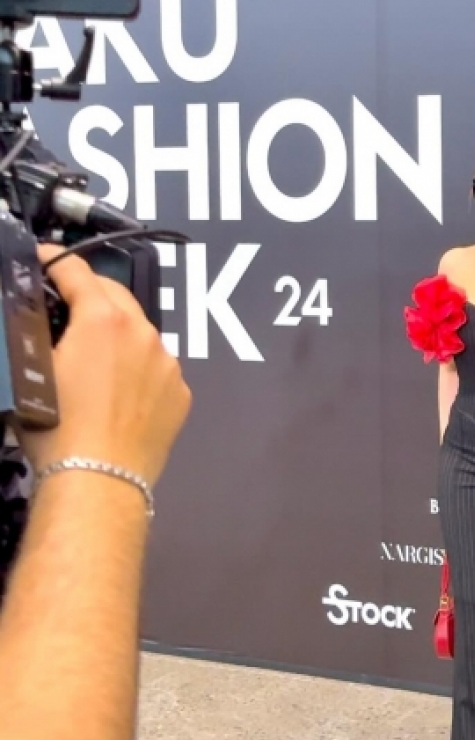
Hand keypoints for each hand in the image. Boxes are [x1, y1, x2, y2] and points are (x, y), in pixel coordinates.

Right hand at [19, 247, 191, 485]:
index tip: (44, 257)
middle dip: (90, 294)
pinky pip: (157, 369)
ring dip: (118, 334)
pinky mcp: (181, 395)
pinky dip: (139, 369)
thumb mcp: (30, 372)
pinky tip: (120, 393)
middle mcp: (144, 333)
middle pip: (115, 297)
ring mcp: (168, 364)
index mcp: (104, 320)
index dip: (56, 261)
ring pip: (140, 334)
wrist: (97, 482)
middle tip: (66, 303)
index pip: (77, 273)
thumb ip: (36, 333)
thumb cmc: (56, 428)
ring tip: (94, 356)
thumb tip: (36, 317)